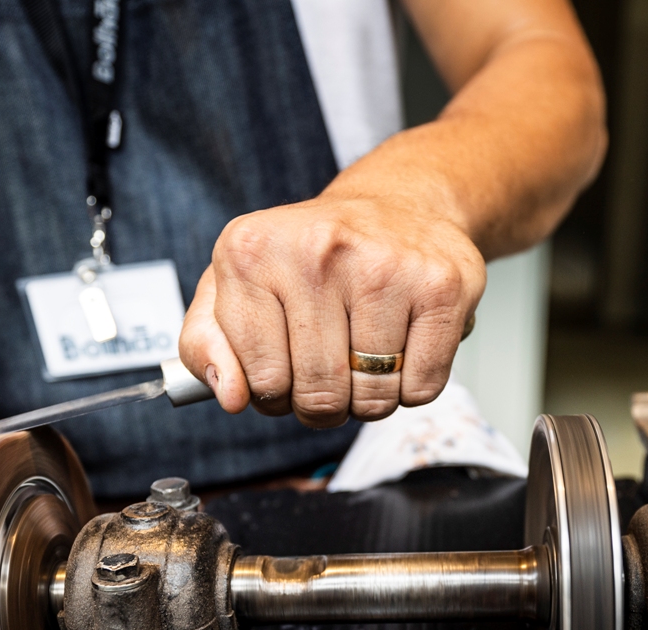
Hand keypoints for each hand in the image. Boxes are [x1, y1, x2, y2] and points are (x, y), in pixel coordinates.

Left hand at [178, 194, 485, 426]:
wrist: (399, 207)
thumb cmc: (312, 259)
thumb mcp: (236, 288)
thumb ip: (206, 344)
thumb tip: (228, 397)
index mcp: (250, 251)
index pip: (260, 379)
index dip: (274, 394)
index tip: (286, 369)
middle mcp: (316, 250)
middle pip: (319, 394)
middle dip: (324, 404)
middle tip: (331, 372)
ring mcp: (384, 265)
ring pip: (373, 397)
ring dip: (370, 398)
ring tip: (367, 357)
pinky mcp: (441, 285)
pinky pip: (421, 387)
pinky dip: (412, 387)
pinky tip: (404, 346)